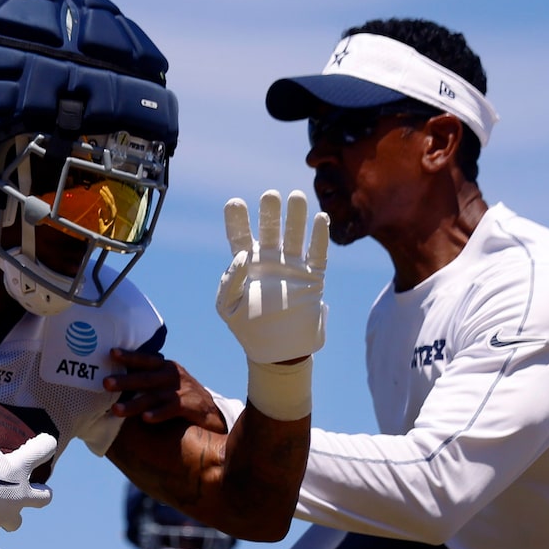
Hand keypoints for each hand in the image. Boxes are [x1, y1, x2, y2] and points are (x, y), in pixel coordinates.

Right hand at [0, 387, 57, 543]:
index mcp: (18, 470)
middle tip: (29, 486)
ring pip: (17, 521)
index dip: (45, 442)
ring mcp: (4, 517)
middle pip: (44, 497)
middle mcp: (18, 496)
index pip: (44, 450)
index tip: (43, 441)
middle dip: (40, 492)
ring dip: (12, 513)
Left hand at [102, 351, 226, 428]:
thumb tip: (115, 381)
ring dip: (135, 403)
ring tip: (116, 410)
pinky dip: (159, 413)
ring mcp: (183, 390)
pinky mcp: (191, 406)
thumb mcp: (166, 383)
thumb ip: (147, 380)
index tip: (111, 353)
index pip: (146, 359)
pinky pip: (172, 408)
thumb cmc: (182, 398)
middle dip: (125, 380)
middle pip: (146, 377)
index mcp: (166, 368)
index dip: (130, 356)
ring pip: (155, 396)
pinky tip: (146, 418)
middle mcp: (173, 376)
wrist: (213, 414)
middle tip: (105, 383)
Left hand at [215, 190, 329, 408]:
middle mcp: (269, 261)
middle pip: (270, 230)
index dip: (237, 219)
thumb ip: (230, 281)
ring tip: (295, 197)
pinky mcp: (313, 278)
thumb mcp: (228, 308)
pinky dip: (320, 236)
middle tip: (270, 196)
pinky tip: (320, 218)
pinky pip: (318, 253)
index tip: (235, 203)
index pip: (239, 236)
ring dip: (296, 217)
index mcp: (247, 266)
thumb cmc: (248, 330)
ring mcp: (292, 268)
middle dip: (270, 212)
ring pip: (295, 236)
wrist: (278, 352)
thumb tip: (242, 255)